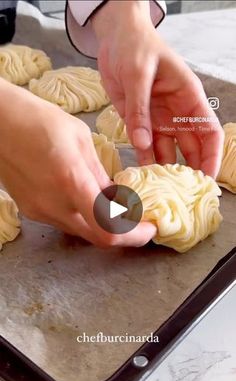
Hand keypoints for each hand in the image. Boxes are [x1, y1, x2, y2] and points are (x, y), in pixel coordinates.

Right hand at [0, 79, 155, 245]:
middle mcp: (54, 204)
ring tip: (113, 203)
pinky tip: (86, 197)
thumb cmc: (38, 119)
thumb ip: (100, 174)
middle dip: (123, 233)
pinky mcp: (31, 210)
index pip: (109, 230)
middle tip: (137, 219)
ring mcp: (40, 211)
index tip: (149, 228)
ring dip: (102, 224)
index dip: (135, 236)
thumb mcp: (81, 139)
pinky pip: (65, 222)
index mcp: (71, 181)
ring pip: (82, 230)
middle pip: (98, 239)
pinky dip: (82, 216)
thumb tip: (117, 197)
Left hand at [92, 0, 223, 177]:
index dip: (212, 157)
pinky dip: (145, 162)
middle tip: (183, 195)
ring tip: (161, 193)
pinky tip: (142, 178)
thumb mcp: (137, 73)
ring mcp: (159, 120)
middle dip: (190, 172)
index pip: (210, 133)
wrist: (115, 38)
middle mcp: (178, 114)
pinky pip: (146, 147)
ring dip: (165, 171)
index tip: (206, 179)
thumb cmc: (135, 46)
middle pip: (191, 149)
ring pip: (168, 153)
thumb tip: (143, 142)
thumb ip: (140, 109)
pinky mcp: (141, 123)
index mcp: (188, 98)